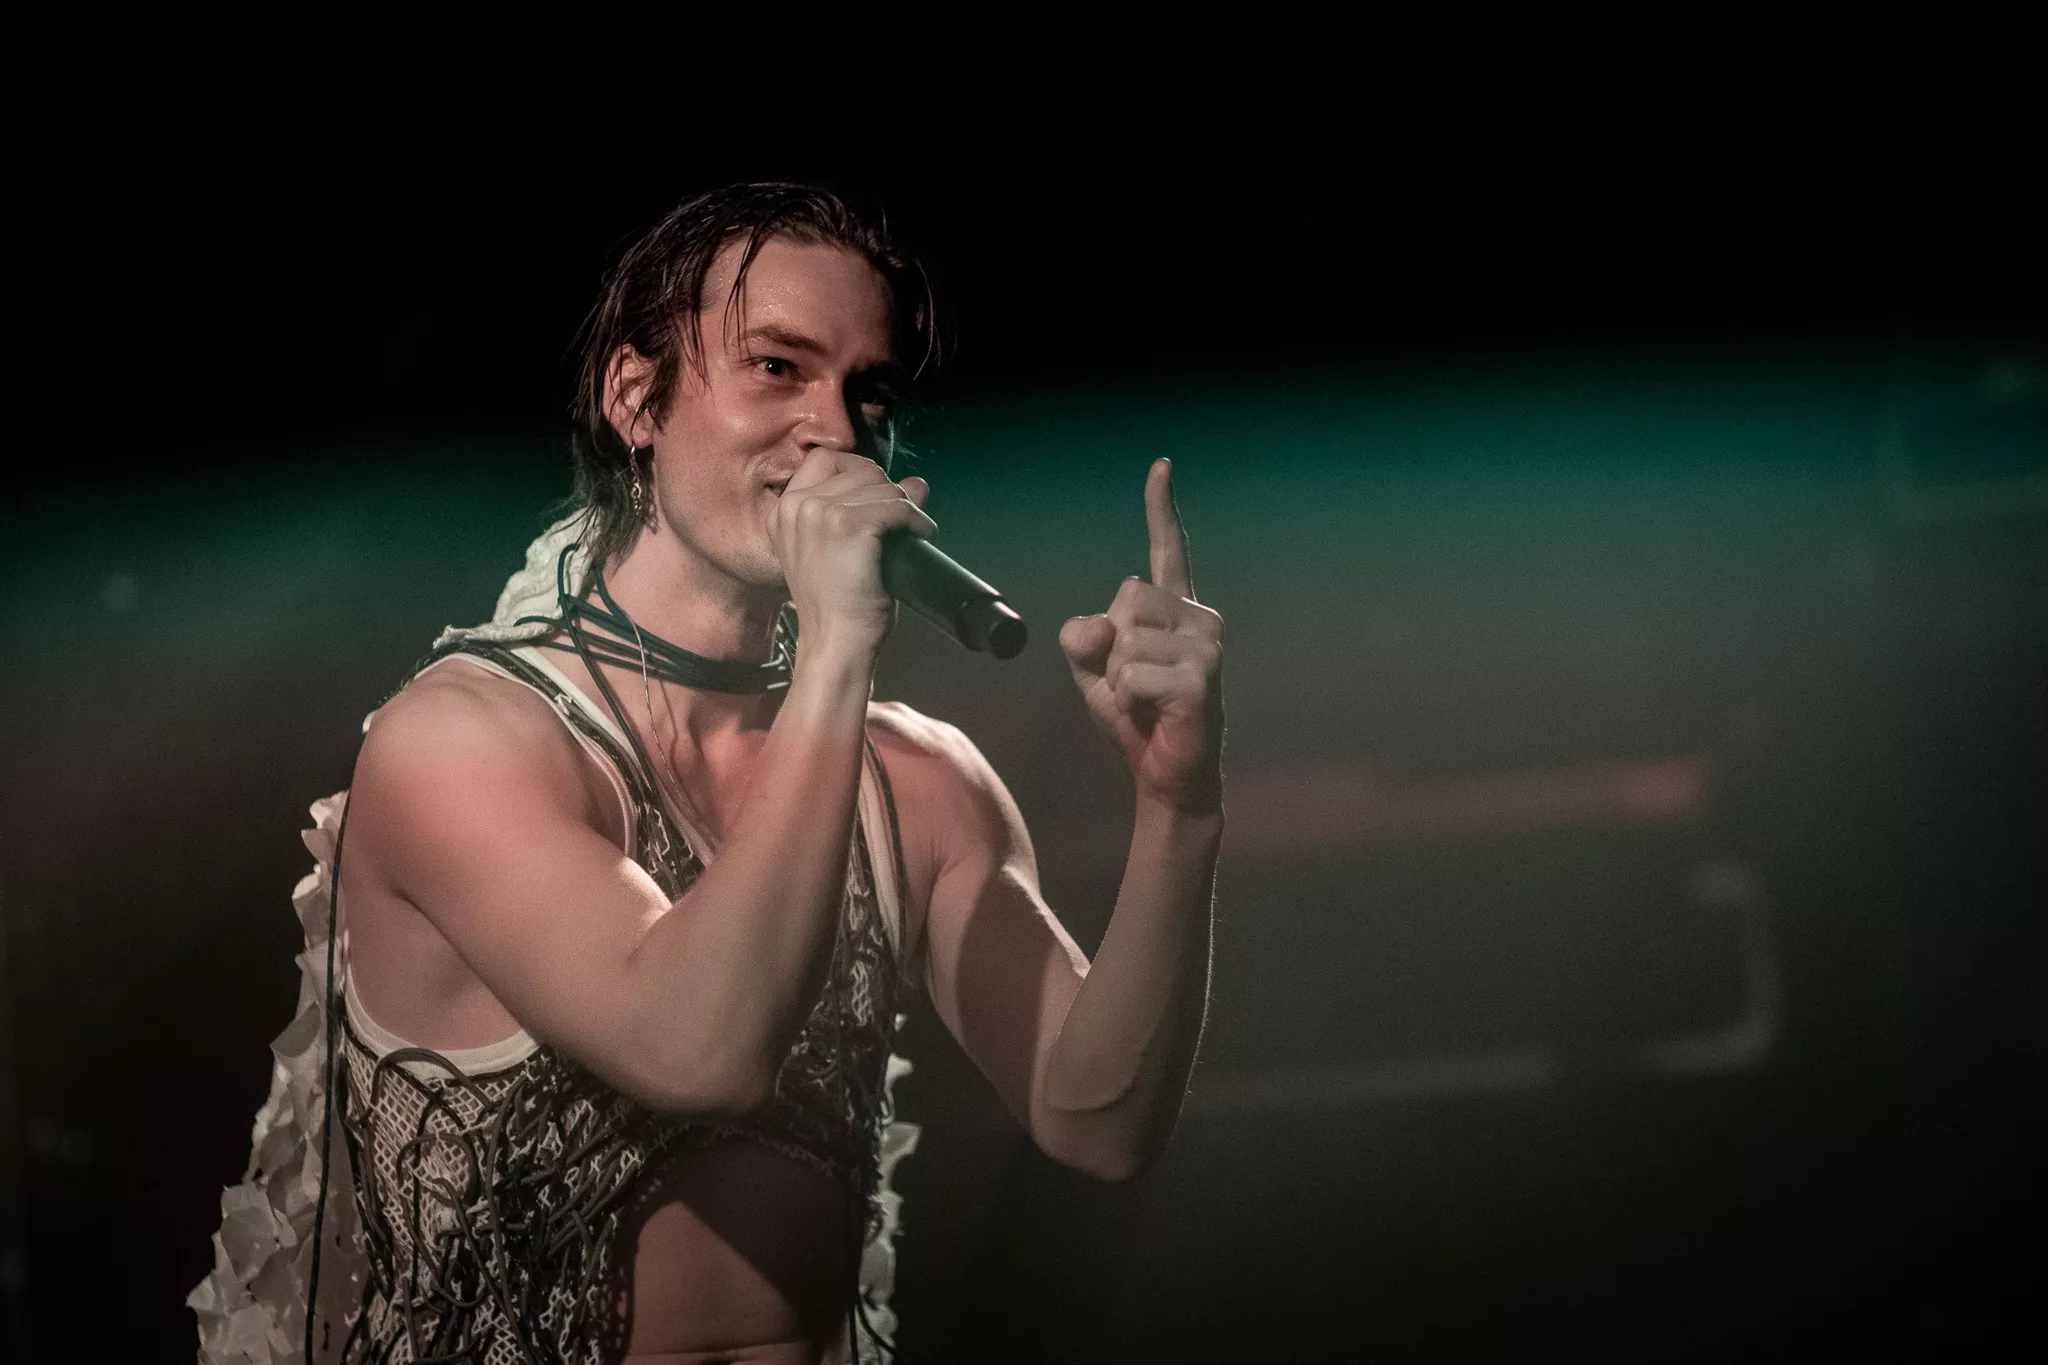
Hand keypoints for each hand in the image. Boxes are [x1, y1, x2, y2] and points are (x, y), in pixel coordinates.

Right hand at [770, 448, 934, 655]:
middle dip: (887, 491)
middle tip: (901, 521)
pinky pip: (898, 507)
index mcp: (784, 510)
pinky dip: (918, 521)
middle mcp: (797, 506)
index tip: (877, 496)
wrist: (835, 643)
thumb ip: (867, 509)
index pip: (825, 458)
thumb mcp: (843, 549)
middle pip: (860, 468)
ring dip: (907, 508)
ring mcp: (820, 514)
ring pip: (883, 486)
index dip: (857, 471)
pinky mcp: (849, 527)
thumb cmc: (838, 605)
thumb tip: (916, 482)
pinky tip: (923, 537)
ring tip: (915, 533)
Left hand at [1059, 459, 1223, 813]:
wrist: (1165, 774)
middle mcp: (1199, 617)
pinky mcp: (1202, 680)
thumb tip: (1107, 626)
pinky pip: (1132, 675)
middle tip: (1134, 683)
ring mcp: (1207, 647)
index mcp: (1174, 609)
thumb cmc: (1136, 717)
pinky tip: (1154, 713)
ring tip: (1146, 700)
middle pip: (1127, 596)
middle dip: (1111, 645)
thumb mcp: (1093, 672)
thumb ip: (1084, 638)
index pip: (1166, 550)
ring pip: (1125, 640)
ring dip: (1118, 678)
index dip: (1161, 508)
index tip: (1161, 466)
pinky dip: (1127, 700)